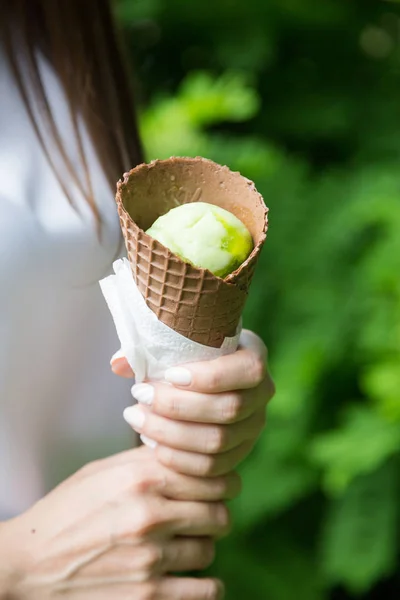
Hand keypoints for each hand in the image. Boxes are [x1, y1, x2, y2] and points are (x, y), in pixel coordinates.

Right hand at [0, 446, 228, 598]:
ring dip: (202, 546)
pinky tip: (195, 578)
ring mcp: (150, 558)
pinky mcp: (147, 595)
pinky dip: (207, 585)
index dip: (220, 482)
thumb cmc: (66, 511)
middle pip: (218, 512)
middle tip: (203, 516)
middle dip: (214, 513)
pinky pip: (206, 591)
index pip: (211, 476)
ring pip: (210, 548)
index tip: (219, 487)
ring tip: (185, 544)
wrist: (29, 563)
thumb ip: (146, 458)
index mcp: (141, 478)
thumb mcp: (101, 470)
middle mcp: (150, 515)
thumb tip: (185, 449)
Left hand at [113, 330, 274, 477]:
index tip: (169, 375)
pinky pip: (211, 468)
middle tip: (139, 396)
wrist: (196, 373)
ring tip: (136, 418)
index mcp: (254, 356)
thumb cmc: (184, 349)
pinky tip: (150, 442)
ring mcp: (252, 427)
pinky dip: (178, 458)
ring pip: (217, 442)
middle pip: (228, 410)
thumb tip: (119, 364)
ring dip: (170, 433)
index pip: (247, 371)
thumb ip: (147, 347)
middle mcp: (262, 393)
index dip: (210, 377)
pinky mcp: (238, 453)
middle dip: (177, 406)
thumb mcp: (173, 338)